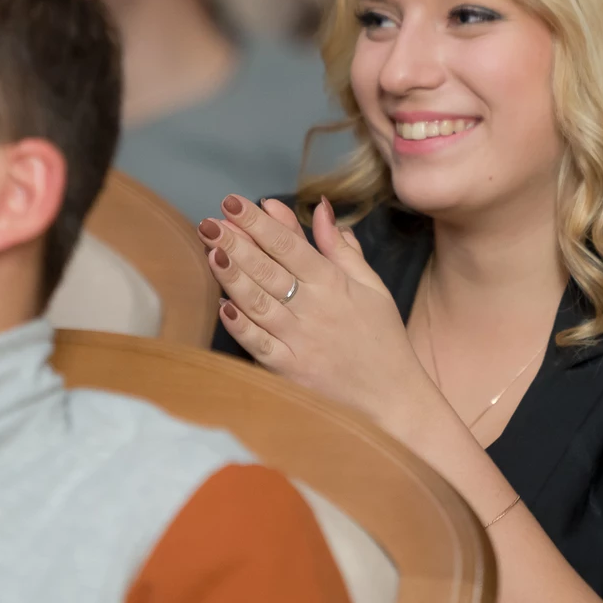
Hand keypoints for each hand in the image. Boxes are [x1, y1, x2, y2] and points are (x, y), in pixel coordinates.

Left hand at [198, 195, 438, 424]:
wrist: (393, 400)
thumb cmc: (382, 339)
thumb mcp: (371, 287)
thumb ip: (340, 248)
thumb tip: (321, 208)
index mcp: (334, 284)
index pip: (288, 245)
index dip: (259, 222)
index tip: (233, 202)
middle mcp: (314, 308)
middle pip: (268, 269)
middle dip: (236, 242)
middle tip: (209, 222)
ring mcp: (300, 340)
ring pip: (258, 302)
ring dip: (232, 275)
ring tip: (211, 250)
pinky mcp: (289, 370)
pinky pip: (259, 344)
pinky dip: (241, 325)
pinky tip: (223, 305)